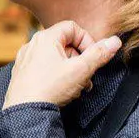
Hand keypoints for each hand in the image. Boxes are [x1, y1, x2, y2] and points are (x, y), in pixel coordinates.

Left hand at [3, 21, 121, 108]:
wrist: (25, 110)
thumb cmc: (50, 88)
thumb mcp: (81, 70)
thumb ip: (99, 54)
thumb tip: (115, 41)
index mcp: (45, 38)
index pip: (72, 27)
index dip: (87, 41)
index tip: (93, 58)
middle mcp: (33, 44)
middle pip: (65, 44)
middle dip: (80, 60)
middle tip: (87, 77)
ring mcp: (26, 58)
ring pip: (56, 58)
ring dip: (71, 70)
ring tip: (77, 87)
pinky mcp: (23, 72)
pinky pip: (45, 68)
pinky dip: (57, 76)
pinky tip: (62, 91)